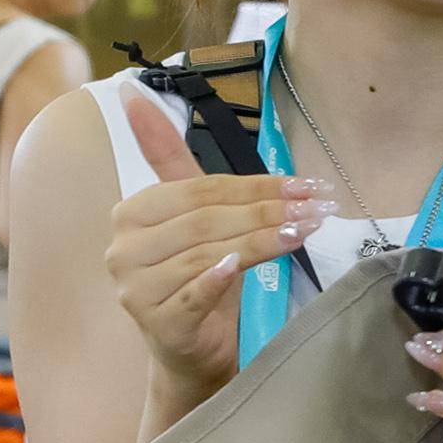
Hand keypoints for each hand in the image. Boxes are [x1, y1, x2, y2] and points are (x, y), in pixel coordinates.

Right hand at [110, 90, 331, 398]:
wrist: (192, 352)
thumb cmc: (198, 278)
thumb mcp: (194, 218)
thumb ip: (169, 158)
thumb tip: (135, 90)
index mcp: (131, 214)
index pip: (199, 189)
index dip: (255, 185)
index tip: (305, 185)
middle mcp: (124, 248)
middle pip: (206, 218)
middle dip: (268, 210)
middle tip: (318, 207)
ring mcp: (136, 288)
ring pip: (206, 251)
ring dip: (263, 239)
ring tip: (305, 231)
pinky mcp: (157, 322)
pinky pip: (193, 292)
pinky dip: (218, 277)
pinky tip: (241, 266)